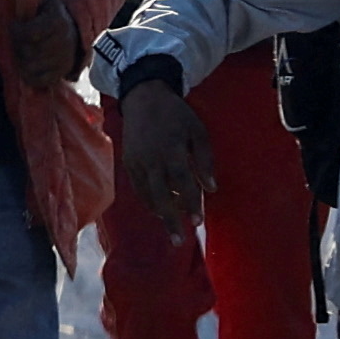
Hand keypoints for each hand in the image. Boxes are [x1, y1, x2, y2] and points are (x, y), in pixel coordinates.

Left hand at [8, 0, 85, 91]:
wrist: (73, 27)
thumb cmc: (49, 12)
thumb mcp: (42, 0)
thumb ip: (31, 2)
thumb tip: (20, 11)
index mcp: (58, 23)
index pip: (29, 33)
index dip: (16, 30)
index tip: (13, 25)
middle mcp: (64, 43)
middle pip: (28, 52)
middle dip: (16, 46)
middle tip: (16, 40)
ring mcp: (64, 60)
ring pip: (30, 67)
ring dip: (19, 60)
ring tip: (20, 51)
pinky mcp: (62, 73)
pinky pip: (39, 81)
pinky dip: (27, 76)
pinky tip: (25, 65)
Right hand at [118, 71, 210, 226]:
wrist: (143, 97)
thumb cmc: (177, 115)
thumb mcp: (199, 132)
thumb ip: (205, 160)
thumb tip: (211, 188)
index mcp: (172, 151)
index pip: (183, 184)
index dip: (191, 204)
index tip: (198, 222)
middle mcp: (151, 159)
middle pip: (161, 195)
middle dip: (171, 219)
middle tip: (179, 241)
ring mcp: (136, 161)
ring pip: (147, 194)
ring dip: (159, 213)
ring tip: (170, 229)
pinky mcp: (127, 161)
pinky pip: (138, 187)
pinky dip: (148, 200)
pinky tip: (158, 209)